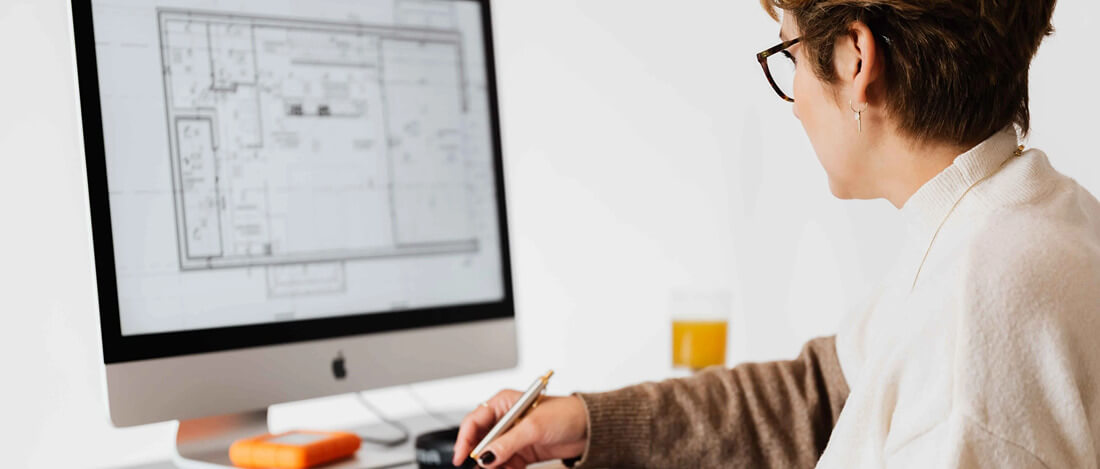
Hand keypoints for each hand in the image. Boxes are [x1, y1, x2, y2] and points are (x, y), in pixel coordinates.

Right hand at [452, 390, 587, 468]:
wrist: (589, 428)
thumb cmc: (566, 414)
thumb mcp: (533, 427)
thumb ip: (507, 442)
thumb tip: (486, 455)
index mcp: (503, 403)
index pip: (474, 421)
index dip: (465, 439)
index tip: (462, 456)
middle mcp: (505, 419)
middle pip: (480, 440)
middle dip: (478, 455)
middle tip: (479, 468)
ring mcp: (513, 436)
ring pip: (492, 455)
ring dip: (492, 465)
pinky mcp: (522, 451)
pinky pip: (505, 464)